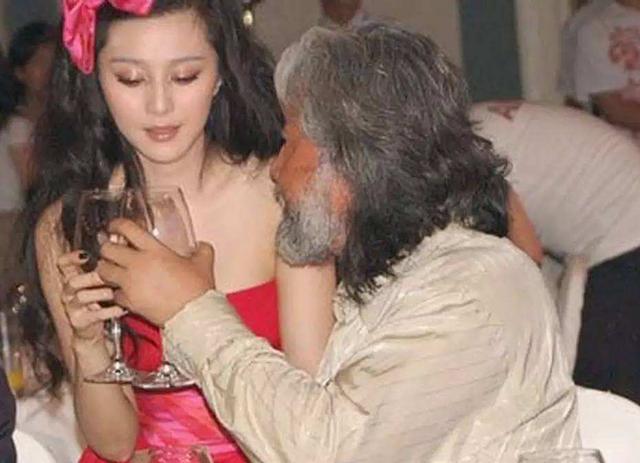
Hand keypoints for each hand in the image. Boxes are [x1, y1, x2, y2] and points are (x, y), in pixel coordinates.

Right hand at [57, 251, 124, 343]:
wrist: (98, 327)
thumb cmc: (103, 299)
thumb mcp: (104, 279)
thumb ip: (107, 264)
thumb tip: (119, 245)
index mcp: (73, 277)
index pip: (63, 264)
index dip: (71, 258)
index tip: (87, 255)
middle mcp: (68, 291)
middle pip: (73, 280)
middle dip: (93, 277)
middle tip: (110, 277)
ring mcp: (72, 306)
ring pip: (82, 296)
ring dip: (102, 293)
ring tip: (116, 292)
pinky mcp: (79, 321)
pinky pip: (93, 314)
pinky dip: (110, 311)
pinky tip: (121, 308)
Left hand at [96, 219, 214, 325]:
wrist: (193, 315)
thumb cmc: (197, 290)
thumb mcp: (204, 263)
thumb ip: (202, 250)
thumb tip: (201, 246)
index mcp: (154, 250)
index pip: (127, 228)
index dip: (117, 224)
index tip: (114, 226)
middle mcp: (138, 264)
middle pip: (107, 249)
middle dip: (107, 248)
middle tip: (111, 250)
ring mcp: (130, 283)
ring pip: (103, 271)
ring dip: (106, 269)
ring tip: (113, 270)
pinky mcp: (129, 301)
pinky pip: (113, 294)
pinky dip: (117, 292)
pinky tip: (125, 292)